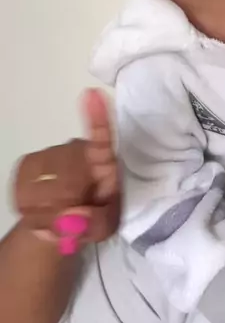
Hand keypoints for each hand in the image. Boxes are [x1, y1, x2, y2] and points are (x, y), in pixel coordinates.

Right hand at [14, 89, 119, 250]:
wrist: (64, 222)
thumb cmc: (91, 218)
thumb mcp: (104, 228)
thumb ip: (94, 224)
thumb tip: (73, 213)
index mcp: (104, 162)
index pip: (102, 138)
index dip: (98, 118)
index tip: (93, 94)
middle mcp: (78, 151)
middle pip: (64, 175)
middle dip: (65, 206)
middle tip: (71, 222)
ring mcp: (51, 155)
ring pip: (41, 186)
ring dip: (46, 211)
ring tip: (58, 218)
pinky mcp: (28, 164)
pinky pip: (22, 190)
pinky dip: (30, 209)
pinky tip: (41, 210)